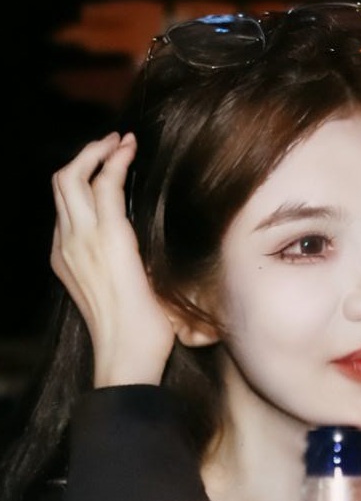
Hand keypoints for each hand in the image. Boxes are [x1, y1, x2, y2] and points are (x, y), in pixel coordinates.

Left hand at [51, 132, 174, 386]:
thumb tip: (143, 214)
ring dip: (79, 168)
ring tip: (102, 159)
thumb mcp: (160, 276)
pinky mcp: (63, 264)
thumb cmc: (152, 324)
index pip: (104, 182)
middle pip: (69, 177)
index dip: (117, 156)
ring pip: (60, 193)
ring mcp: (66, 252)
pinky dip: (74, 194)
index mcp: (109, 242)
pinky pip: (61, 216)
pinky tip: (93, 198)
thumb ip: (145, 239)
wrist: (124, 358)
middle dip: (90, 151)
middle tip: (115, 142)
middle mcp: (80, 242)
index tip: (132, 142)